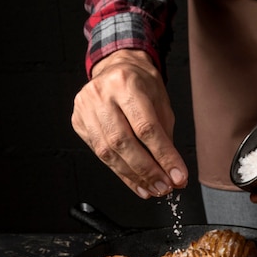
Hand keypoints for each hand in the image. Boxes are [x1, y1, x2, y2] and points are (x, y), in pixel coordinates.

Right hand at [71, 49, 187, 198]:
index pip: (146, 127)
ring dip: (134, 176)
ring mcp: (85, 108)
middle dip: (147, 171)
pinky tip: (137, 183)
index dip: (163, 156)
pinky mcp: (78, 122)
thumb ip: (165, 136)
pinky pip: (100, 155)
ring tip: (153, 189)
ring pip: (108, 152)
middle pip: (124, 142)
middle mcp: (102, 94)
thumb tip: (173, 172)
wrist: (116, 67)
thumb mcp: (160, 102)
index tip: (178, 176)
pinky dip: (121, 173)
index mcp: (126, 83)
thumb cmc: (141, 84)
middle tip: (164, 187)